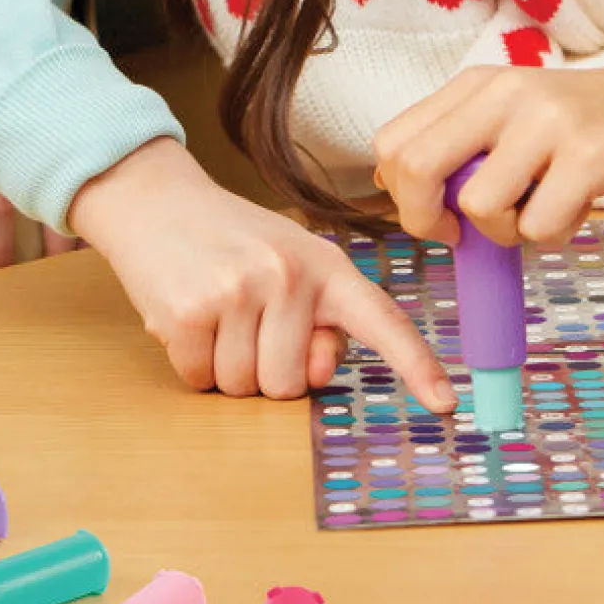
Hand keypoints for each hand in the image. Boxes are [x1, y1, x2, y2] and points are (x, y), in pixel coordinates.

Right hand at [68, 137, 456, 411]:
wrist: (157, 200)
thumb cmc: (232, 241)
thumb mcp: (289, 265)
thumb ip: (319, 322)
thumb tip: (317, 373)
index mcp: (325, 263)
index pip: (380, 319)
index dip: (416, 365)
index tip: (447, 403)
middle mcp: (287, 274)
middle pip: (291, 386)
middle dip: (265, 369)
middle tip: (245, 319)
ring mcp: (236, 292)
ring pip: (244, 388)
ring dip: (225, 366)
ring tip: (215, 312)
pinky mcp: (187, 312)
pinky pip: (199, 381)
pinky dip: (191, 363)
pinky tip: (187, 317)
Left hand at [373, 59, 603, 250]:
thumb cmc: (597, 123)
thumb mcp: (522, 118)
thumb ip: (470, 147)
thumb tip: (421, 209)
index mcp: (478, 83)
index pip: (393, 142)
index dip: (403, 193)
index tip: (440, 214)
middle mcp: (504, 92)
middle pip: (413, 168)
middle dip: (426, 221)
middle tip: (466, 235)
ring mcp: (546, 121)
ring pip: (478, 206)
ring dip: (507, 232)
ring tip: (545, 208)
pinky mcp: (589, 155)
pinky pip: (538, 227)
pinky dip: (554, 236)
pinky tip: (579, 207)